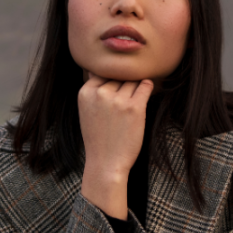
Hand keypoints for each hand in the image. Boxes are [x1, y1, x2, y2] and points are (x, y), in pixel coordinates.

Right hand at [78, 71, 153, 219]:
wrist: (106, 164)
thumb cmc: (98, 138)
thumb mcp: (87, 111)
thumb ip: (93, 90)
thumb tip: (101, 68)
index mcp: (85, 92)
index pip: (104, 72)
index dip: (112, 81)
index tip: (115, 92)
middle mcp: (100, 93)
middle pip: (119, 76)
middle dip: (123, 84)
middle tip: (126, 99)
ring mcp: (118, 100)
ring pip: (132, 80)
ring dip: (135, 87)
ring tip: (133, 101)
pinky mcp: (134, 107)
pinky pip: (145, 86)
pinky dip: (147, 87)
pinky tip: (145, 92)